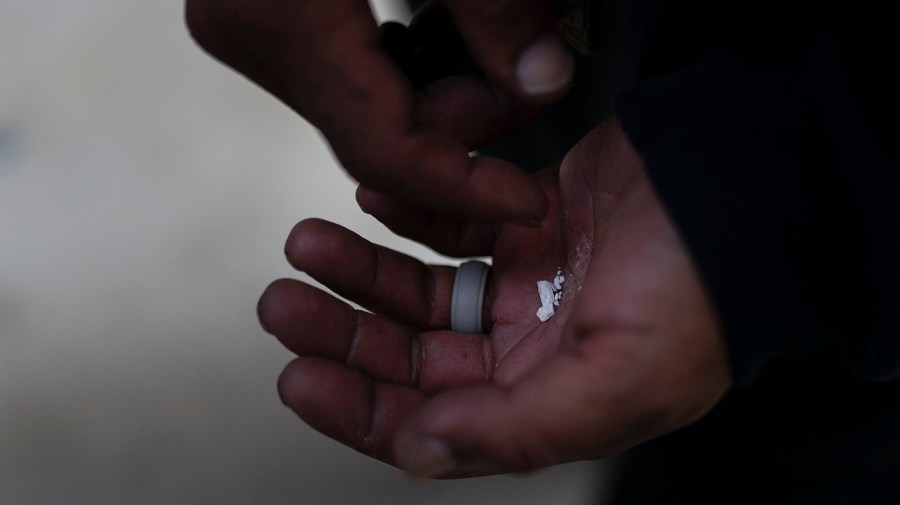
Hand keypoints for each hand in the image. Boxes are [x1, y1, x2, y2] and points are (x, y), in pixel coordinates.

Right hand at [185, 0, 573, 222]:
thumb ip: (498, 8)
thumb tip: (543, 82)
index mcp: (282, 15)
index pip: (385, 152)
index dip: (462, 188)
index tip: (522, 200)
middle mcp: (247, 34)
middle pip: (374, 132)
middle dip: (459, 123)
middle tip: (522, 76)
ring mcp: (242, 23)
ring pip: (357, 106)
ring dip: (432, 93)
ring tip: (487, 43)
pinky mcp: (256, 11)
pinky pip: (338, 70)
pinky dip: (398, 67)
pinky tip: (437, 32)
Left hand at [258, 119, 732, 476]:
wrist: (749, 187)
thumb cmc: (703, 292)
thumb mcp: (618, 382)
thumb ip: (515, 430)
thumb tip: (419, 452)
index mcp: (549, 400)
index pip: (434, 422)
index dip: (360, 408)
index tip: (298, 378)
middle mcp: (532, 348)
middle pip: (414, 354)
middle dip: (344, 332)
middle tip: (284, 301)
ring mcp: (530, 280)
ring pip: (423, 287)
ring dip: (364, 269)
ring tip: (308, 245)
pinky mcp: (531, 217)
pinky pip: (454, 220)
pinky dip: (411, 212)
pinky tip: (372, 202)